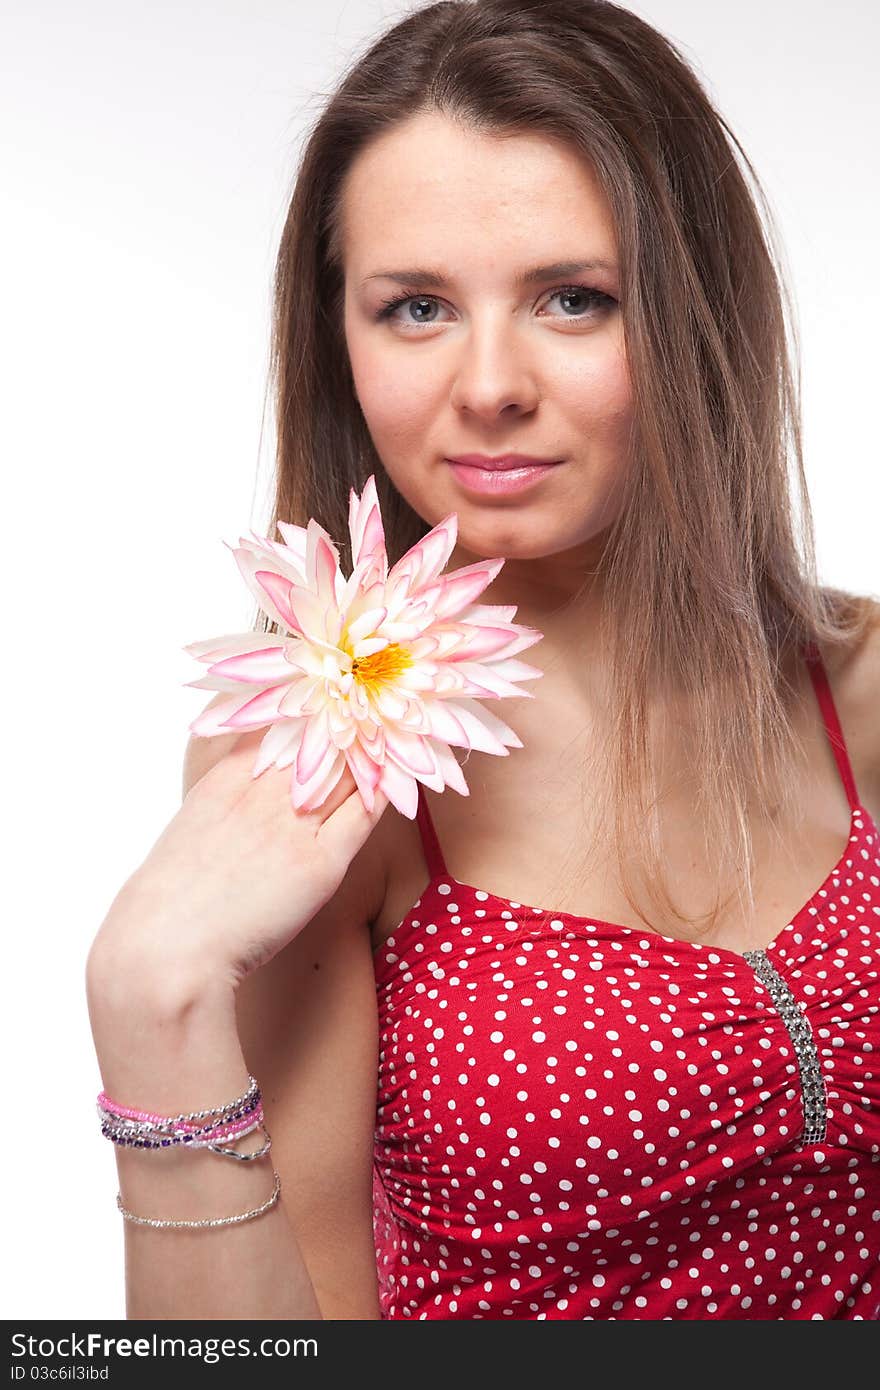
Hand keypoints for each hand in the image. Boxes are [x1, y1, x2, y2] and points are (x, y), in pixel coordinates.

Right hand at [93, 728, 388, 993]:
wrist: (166, 949)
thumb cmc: (171, 902)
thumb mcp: (191, 829)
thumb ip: (222, 801)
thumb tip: (242, 802)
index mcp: (227, 778)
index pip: (283, 724)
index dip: (316, 714)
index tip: (339, 707)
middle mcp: (263, 791)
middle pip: (322, 738)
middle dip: (351, 725)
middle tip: (381, 714)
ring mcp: (292, 824)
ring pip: (349, 771)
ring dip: (375, 755)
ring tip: (400, 741)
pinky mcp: (319, 863)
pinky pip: (364, 814)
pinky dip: (386, 794)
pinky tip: (402, 782)